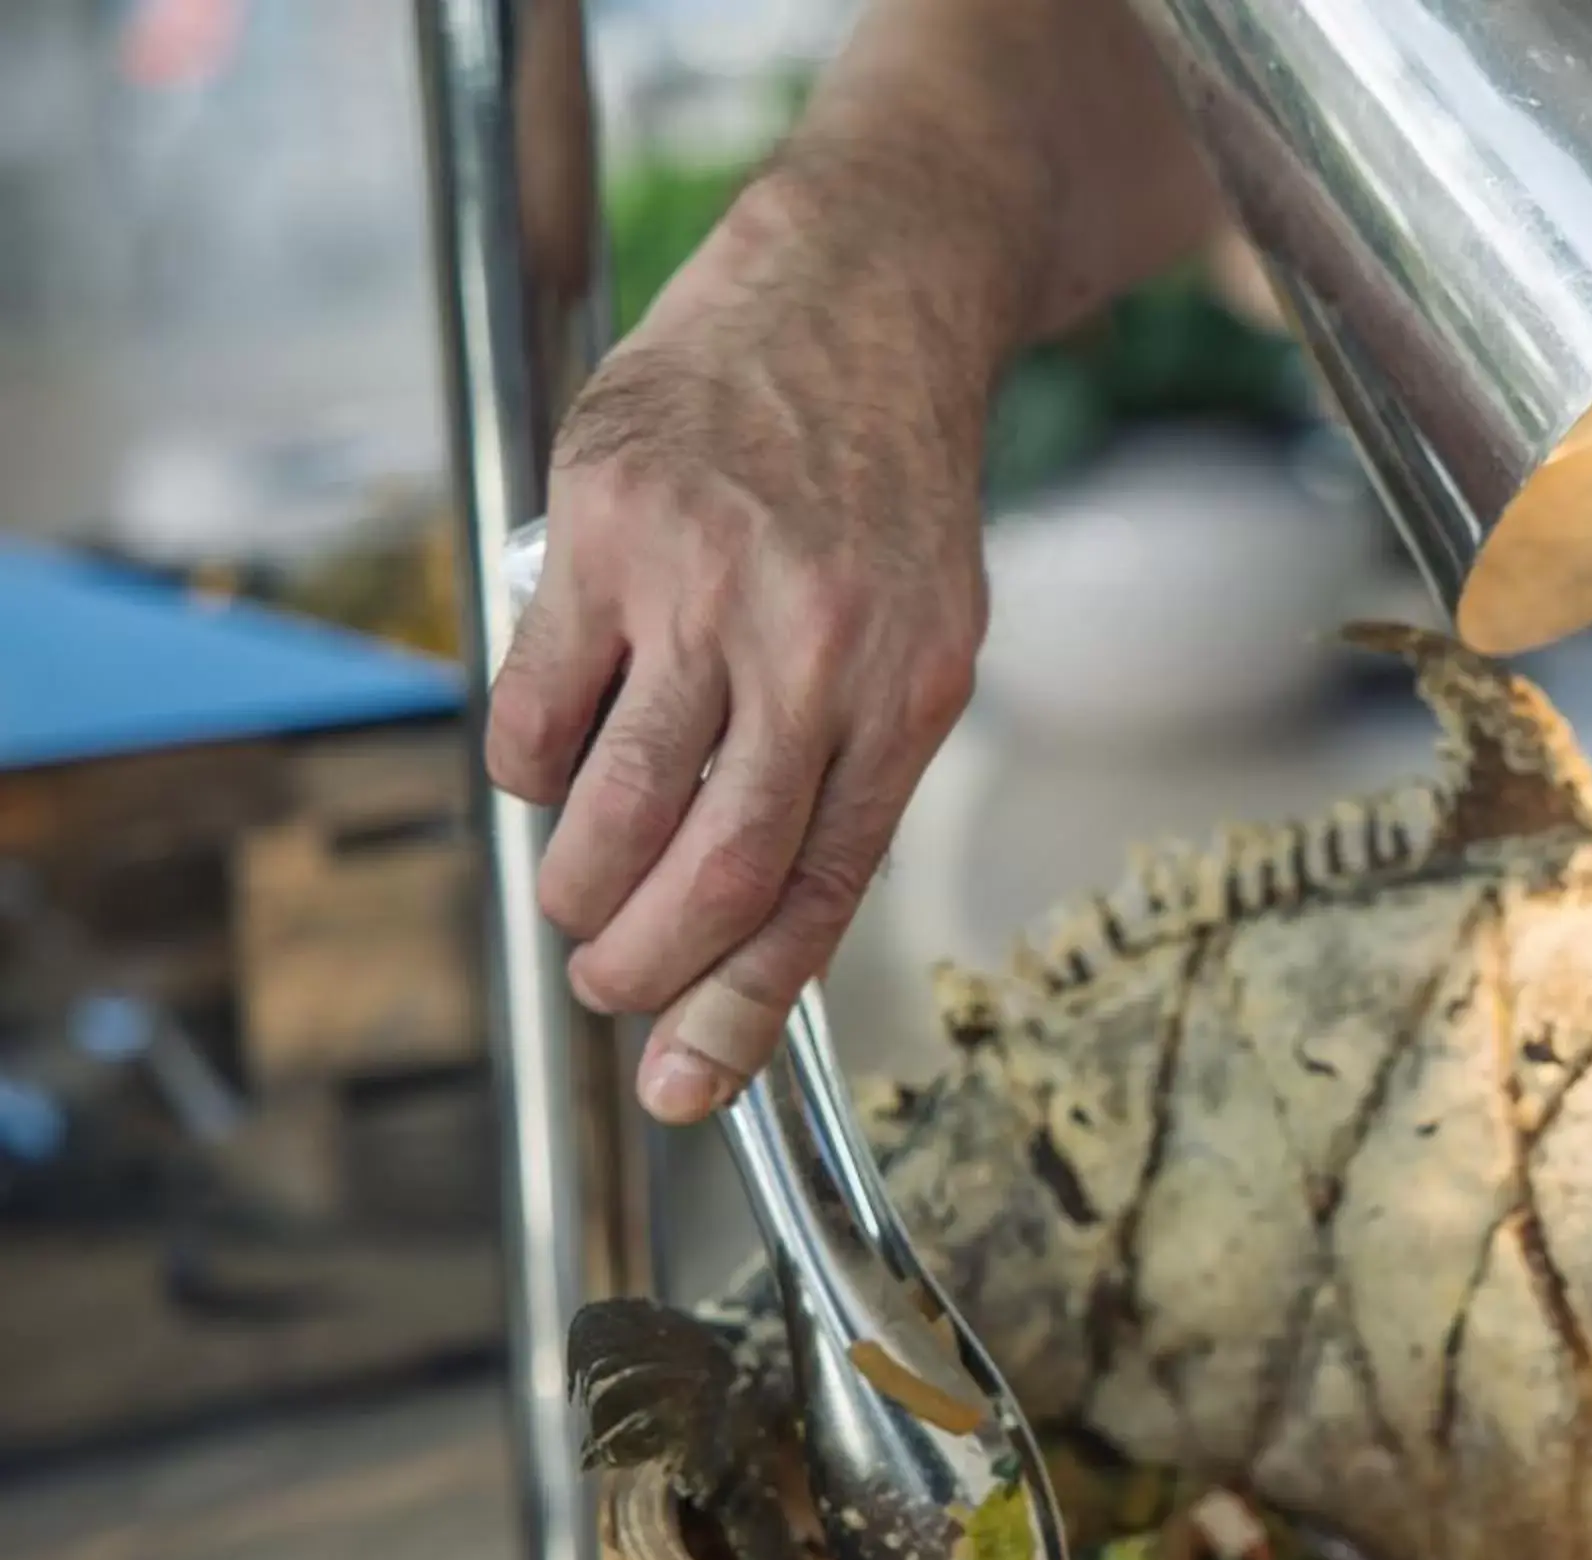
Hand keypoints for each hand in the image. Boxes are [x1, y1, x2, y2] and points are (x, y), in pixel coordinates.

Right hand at [485, 169, 999, 1123]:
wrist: (857, 301)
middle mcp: (815, 647)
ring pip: (614, 805)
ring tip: (579, 907)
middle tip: (612, 984)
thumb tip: (765, 932)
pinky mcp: (603, 528)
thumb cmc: (885, 491)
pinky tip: (550, 777)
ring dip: (580, 891)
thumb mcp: (922, 637)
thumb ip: (851, 771)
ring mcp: (703, 585)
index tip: (684, 1087)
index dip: (741, 1012)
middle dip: (644, 966)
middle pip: (711, 870)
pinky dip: (529, 774)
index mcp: (910, 692)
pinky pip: (536, 704)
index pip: (818, 893)